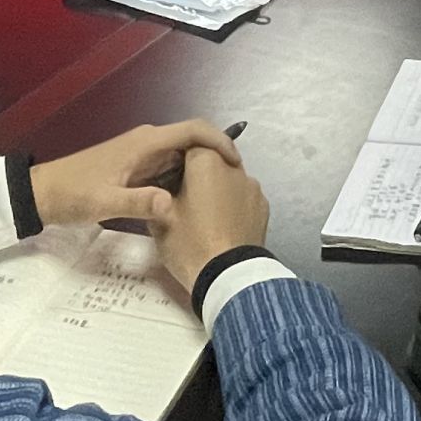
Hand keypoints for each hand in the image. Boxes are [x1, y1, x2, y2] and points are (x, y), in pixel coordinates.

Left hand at [31, 120, 244, 230]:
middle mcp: (148, 143)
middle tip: (231, 188)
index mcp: (146, 143)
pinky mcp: (137, 168)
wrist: (43, 193)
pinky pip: (169, 169)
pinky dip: (184, 181)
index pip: (193, 130)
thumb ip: (139, 203)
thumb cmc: (73, 194)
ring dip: (200, 173)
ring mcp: (142, 155)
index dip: (220, 140)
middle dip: (215, 159)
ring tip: (216, 198)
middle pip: (192, 142)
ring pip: (182, 158)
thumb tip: (173, 205)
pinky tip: (189, 204)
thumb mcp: (104, 203)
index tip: (236, 164)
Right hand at [158, 139, 270, 294]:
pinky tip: (223, 226)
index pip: (189, 144)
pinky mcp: (264, 206)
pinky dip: (233, 206)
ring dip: (217, 190)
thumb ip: (157, 196)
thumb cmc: (189, 243)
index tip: (167, 178)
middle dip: (198, 176)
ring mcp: (253, 186)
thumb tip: (160, 191)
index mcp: (206, 162)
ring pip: (229, 180)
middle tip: (183, 201)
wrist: (228, 276)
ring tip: (205, 218)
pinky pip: (243, 198)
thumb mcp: (160, 221)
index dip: (176, 160)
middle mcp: (233, 167)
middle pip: (212, 161)